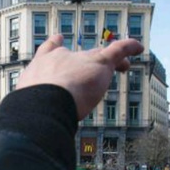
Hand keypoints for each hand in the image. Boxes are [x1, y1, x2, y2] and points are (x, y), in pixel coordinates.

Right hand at [17, 34, 142, 119]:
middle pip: (77, 56)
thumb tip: (37, 130)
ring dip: (112, 59)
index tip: (58, 39)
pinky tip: (139, 48)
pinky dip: (129, 47)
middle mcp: (59, 58)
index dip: (54, 45)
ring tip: (125, 65)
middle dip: (86, 59)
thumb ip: (37, 110)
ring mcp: (80, 59)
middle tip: (94, 62)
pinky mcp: (100, 62)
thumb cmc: (32, 110)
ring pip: (100, 55)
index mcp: (40, 67)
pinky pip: (118, 50)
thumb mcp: (29, 107)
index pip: (48, 52)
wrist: (42, 103)